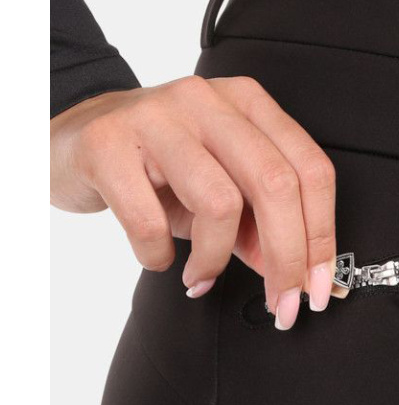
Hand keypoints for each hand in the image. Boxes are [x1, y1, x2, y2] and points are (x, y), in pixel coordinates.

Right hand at [50, 77, 337, 329]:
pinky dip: (159, 256)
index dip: (322, 237)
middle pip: (275, 184)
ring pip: (219, 202)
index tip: (319, 287)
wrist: (70, 137)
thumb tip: (305, 279)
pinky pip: (149, 219)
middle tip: (280, 302)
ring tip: (202, 274)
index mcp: (248, 106)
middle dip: (286, 258)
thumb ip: (261, 229)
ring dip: (216, 258)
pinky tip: (159, 259)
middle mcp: (207, 102)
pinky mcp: (107, 144)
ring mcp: (155, 117)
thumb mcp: (218, 192)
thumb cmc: (154, 167)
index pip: (310, 171)